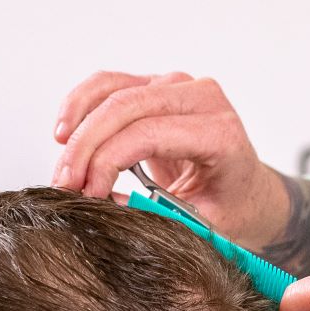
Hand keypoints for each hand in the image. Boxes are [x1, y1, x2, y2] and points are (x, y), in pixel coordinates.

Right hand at [50, 70, 286, 246]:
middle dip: (85, 147)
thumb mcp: (202, 225)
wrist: (246, 191)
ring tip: (63, 167)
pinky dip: (80, 106)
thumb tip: (103, 204)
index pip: (148, 134)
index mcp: (221, 133)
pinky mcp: (156, 86)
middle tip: (65, 185)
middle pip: (125, 107)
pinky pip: (107, 85)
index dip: (108, 162)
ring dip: (78, 127)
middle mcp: (201, 99)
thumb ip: (157, 214)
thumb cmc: (230, 208)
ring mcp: (177, 86)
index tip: (88, 195)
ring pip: (111, 90)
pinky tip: (65, 134)